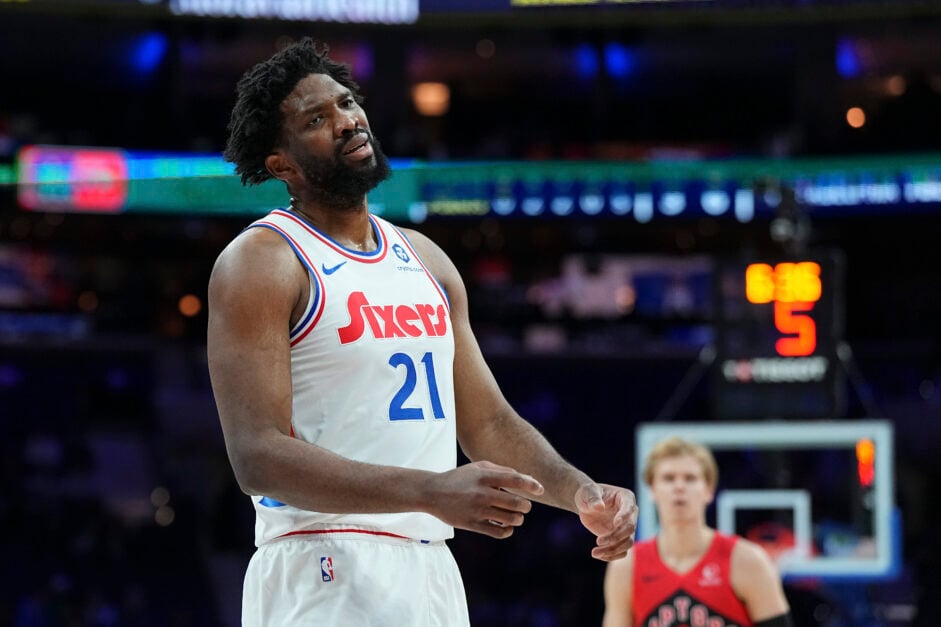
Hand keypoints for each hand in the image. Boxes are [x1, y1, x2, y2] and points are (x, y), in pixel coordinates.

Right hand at [424, 461, 544, 538]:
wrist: (433, 492)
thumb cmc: (460, 478)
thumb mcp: (478, 467)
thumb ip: (501, 470)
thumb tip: (525, 479)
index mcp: (484, 476)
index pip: (515, 480)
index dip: (531, 485)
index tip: (540, 490)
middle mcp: (482, 493)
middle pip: (516, 503)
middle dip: (526, 506)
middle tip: (524, 506)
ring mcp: (477, 510)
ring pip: (510, 519)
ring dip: (518, 519)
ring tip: (517, 516)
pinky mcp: (472, 524)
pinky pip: (498, 532)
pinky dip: (508, 531)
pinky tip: (507, 526)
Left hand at [574, 483, 637, 560]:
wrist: (586, 504)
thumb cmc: (588, 494)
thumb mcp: (588, 492)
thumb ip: (593, 499)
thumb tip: (599, 507)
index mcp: (626, 497)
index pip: (629, 508)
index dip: (624, 516)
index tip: (615, 523)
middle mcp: (630, 514)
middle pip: (630, 528)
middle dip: (615, 536)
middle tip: (598, 541)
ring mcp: (626, 527)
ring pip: (627, 543)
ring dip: (613, 550)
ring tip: (595, 553)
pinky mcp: (620, 538)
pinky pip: (622, 551)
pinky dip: (612, 555)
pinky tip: (599, 555)